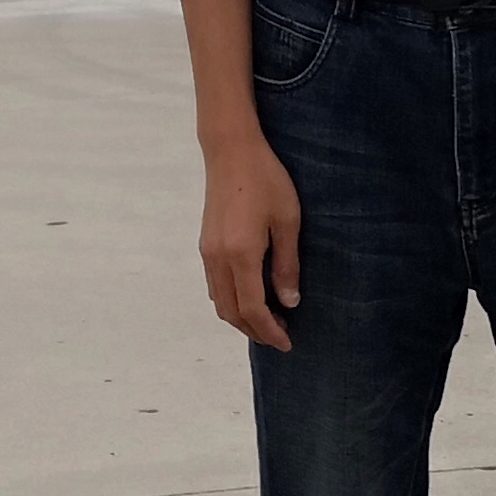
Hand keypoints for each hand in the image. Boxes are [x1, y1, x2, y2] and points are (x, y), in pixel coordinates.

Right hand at [200, 139, 305, 350]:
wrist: (231, 151)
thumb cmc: (266, 180)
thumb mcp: (287, 221)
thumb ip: (287, 265)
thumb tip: (289, 303)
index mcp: (241, 255)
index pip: (253, 309)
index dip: (270, 331)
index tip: (288, 343)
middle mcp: (218, 259)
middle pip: (231, 313)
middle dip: (255, 331)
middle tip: (280, 337)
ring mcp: (208, 253)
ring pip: (219, 302)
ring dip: (241, 319)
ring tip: (268, 321)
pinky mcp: (206, 245)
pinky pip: (214, 286)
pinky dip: (231, 302)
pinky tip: (250, 297)